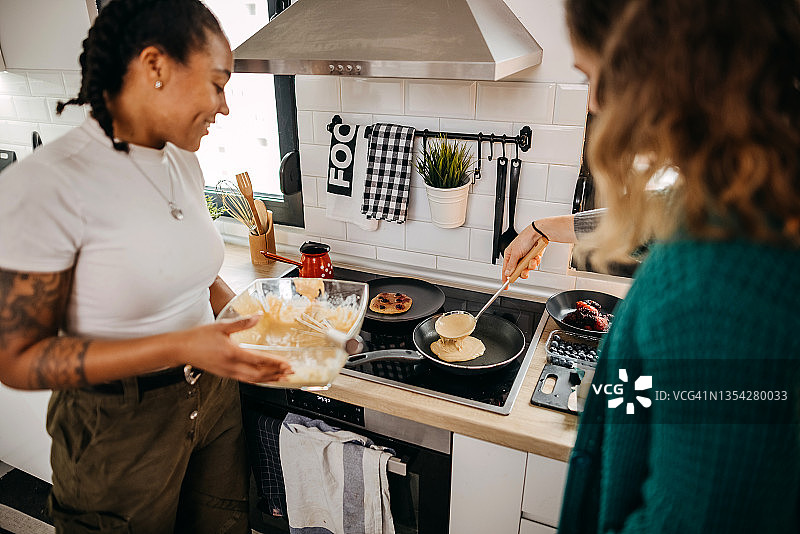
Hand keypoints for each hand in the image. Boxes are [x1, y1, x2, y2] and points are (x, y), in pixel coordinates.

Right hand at [174, 315, 291, 383]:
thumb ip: (241, 323)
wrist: (181, 349)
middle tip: (290, 373)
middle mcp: (232, 366)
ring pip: (253, 379)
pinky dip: (258, 380)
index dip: (275, 363)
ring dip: (269, 379)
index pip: (259, 361)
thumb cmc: (198, 337)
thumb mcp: (221, 326)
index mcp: (232, 353)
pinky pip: (245, 380)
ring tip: (282, 378)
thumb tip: (258, 316)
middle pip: (259, 374)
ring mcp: (228, 373)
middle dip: (276, 374)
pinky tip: (263, 378)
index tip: (287, 364)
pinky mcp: (225, 374)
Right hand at [502, 224, 546, 282]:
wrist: (539, 233)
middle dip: (522, 272)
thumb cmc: (525, 238)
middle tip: (524, 271)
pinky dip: (535, 261)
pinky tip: (536, 256)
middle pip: (517, 272)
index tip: (506, 286)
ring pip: (526, 269)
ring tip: (532, 260)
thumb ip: (511, 265)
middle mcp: (517, 257)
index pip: (505, 270)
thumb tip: (507, 273)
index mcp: (509, 255)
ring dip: (530, 265)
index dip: (505, 278)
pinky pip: (533, 265)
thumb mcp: (516, 253)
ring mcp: (525, 258)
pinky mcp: (533, 258)